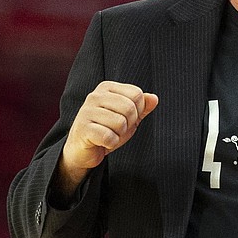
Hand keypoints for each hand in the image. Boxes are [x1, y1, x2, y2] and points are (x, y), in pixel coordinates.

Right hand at [56, 81, 158, 198]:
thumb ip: (142, 107)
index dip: (138, 111)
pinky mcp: (83, 128)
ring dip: (119, 135)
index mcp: (107, 88)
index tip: (125, 119)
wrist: (83, 150)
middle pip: (130, 108)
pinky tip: (102, 142)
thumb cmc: (106, 130)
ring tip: (109, 135)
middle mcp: (95, 96)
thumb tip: (154, 98)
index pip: (137, 94)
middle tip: (117, 129)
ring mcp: (87, 111)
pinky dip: (111, 143)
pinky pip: (109, 137)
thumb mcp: (128, 117)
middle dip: (129, 124)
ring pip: (120, 123)